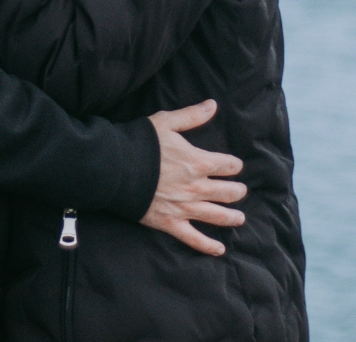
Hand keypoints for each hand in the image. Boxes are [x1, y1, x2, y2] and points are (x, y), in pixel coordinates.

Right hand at [140, 100, 246, 255]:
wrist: (115, 168)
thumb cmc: (140, 142)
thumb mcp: (166, 122)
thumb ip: (191, 116)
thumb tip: (213, 105)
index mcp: (197, 162)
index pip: (227, 165)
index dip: (234, 165)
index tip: (235, 166)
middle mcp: (196, 187)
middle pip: (227, 192)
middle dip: (237, 191)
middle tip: (240, 191)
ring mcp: (185, 208)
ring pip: (216, 216)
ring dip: (231, 217)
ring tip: (240, 218)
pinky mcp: (170, 223)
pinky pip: (194, 238)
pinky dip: (208, 246)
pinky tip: (220, 249)